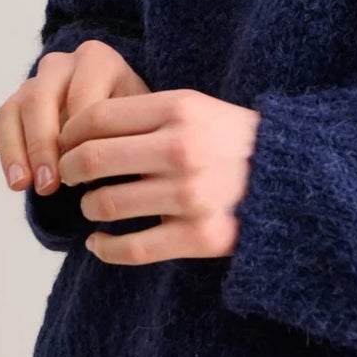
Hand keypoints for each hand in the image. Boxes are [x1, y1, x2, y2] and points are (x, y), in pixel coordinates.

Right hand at [0, 40, 150, 197]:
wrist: (128, 117)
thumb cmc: (139, 122)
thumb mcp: (144, 121)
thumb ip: (128, 135)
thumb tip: (105, 172)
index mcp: (96, 61)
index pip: (80, 94)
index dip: (80, 134)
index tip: (87, 169)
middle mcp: (58, 68)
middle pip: (37, 99)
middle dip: (40, 144)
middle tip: (48, 184)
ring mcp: (30, 89)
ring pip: (8, 113)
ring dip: (12, 152)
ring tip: (21, 186)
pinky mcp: (10, 115)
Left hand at [56, 88, 261, 264]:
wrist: (293, 179)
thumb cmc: (230, 141)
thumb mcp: (194, 108)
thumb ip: (142, 114)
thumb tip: (76, 132)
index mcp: (179, 109)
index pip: (97, 117)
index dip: (68, 132)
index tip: (64, 144)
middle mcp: (182, 149)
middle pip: (92, 159)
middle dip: (68, 170)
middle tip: (68, 177)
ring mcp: (191, 195)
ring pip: (105, 204)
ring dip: (88, 208)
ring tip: (94, 206)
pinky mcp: (200, 236)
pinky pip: (131, 248)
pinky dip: (104, 248)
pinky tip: (98, 243)